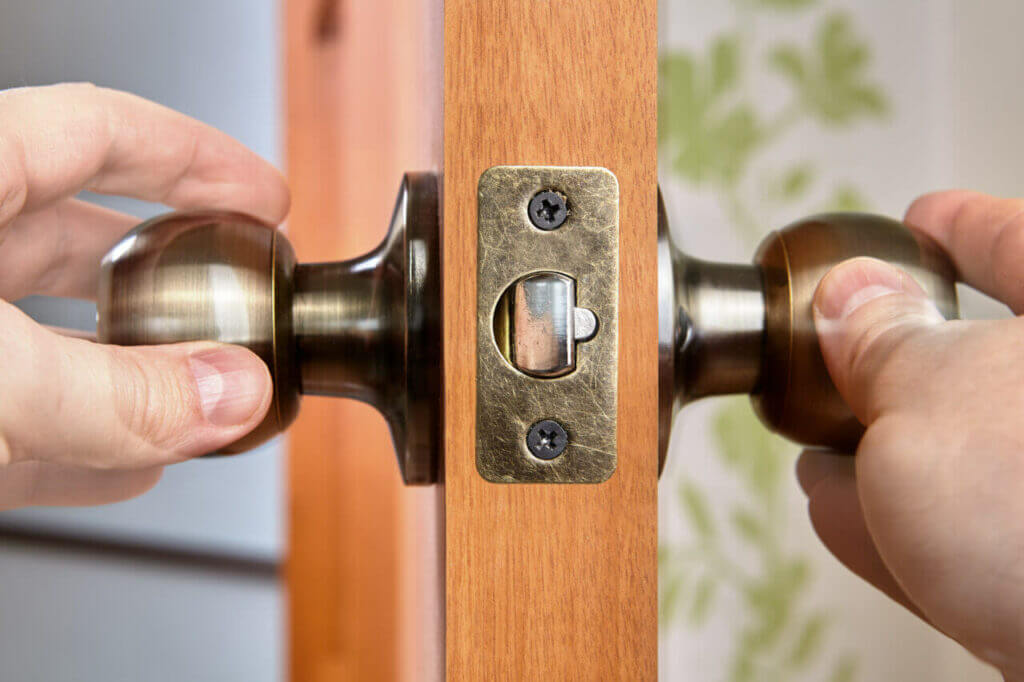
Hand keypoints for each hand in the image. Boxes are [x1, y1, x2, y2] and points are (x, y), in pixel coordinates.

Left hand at [0, 83, 288, 509]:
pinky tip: (128, 470)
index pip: (99, 129)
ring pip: (42, 336)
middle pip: (73, 238)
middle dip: (169, 274)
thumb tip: (232, 394)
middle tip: (238, 298)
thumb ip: (113, 393)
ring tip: (203, 398)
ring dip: (131, 372)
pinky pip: (11, 416)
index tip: (264, 198)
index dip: (196, 156)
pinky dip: (76, 444)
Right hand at [801, 190, 1023, 679]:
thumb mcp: (935, 390)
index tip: (921, 217)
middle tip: (837, 347)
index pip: (1022, 246)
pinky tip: (833, 509)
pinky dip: (894, 520)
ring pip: (969, 459)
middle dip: (899, 358)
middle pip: (990, 362)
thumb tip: (850, 300)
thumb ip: (885, 340)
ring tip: (812, 447)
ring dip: (878, 451)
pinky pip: (964, 536)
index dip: (964, 226)